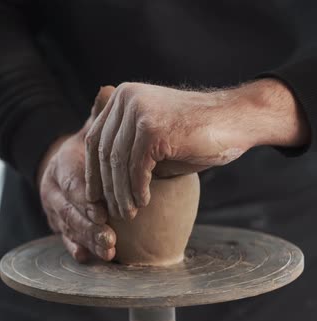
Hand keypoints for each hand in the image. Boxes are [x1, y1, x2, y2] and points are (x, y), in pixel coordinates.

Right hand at [38, 87, 116, 261]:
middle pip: (67, 212)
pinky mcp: (59, 227)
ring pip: (67, 229)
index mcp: (59, 167)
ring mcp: (54, 211)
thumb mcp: (90, 130)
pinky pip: (66, 241)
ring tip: (108, 253)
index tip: (102, 212)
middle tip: (110, 240)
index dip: (84, 200)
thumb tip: (106, 89)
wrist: (64, 165)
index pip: (71, 184)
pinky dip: (77, 250)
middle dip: (88, 228)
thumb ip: (98, 115)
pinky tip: (90, 258)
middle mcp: (52, 191)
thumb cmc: (86, 149)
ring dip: (86, 241)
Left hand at [85, 79, 308, 219]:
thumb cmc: (197, 134)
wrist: (238, 119)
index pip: (94, 139)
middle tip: (108, 212)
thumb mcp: (153, 135)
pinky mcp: (153, 129)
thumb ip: (127, 147)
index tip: (93, 198)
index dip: (92, 172)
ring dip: (120, 193)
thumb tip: (100, 183)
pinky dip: (136, 189)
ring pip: (117, 162)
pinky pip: (135, 167)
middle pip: (102, 151)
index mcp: (121, 96)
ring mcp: (139, 111)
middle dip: (104, 187)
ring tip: (126, 214)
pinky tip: (143, 203)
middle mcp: (126, 98)